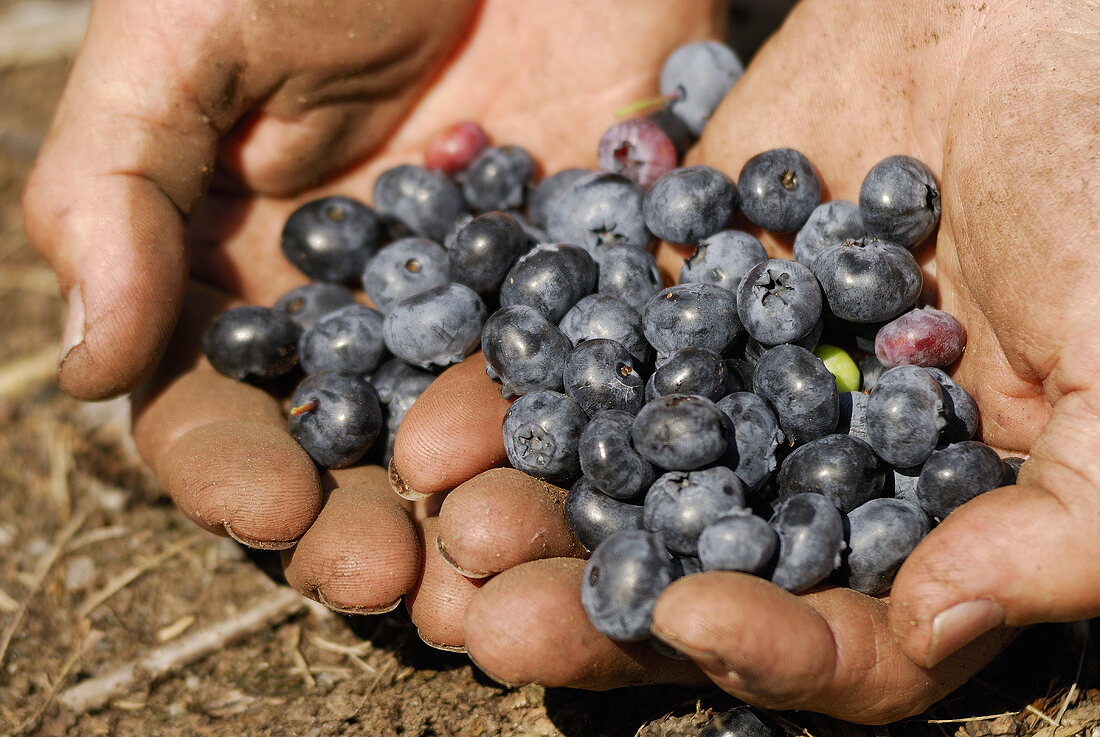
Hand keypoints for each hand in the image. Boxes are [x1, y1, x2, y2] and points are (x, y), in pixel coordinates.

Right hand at [22, 0, 721, 636]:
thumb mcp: (182, 40)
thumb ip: (113, 196)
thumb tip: (89, 368)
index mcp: (240, 272)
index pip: (215, 406)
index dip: (232, 469)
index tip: (269, 513)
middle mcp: (357, 311)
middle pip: (345, 451)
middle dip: (355, 520)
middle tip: (386, 578)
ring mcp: (477, 303)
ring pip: (466, 441)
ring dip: (470, 517)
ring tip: (483, 579)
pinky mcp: (585, 273)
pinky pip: (585, 370)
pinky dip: (585, 438)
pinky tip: (592, 492)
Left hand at [392, 0, 1099, 719]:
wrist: (1027, 10)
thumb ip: (1065, 529)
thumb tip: (936, 625)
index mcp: (934, 518)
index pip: (849, 635)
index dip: (775, 648)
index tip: (689, 620)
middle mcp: (819, 462)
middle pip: (701, 567)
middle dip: (597, 601)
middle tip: (488, 625)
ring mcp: (740, 372)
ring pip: (624, 466)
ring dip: (535, 500)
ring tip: (449, 513)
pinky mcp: (677, 282)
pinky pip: (591, 342)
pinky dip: (524, 374)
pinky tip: (444, 406)